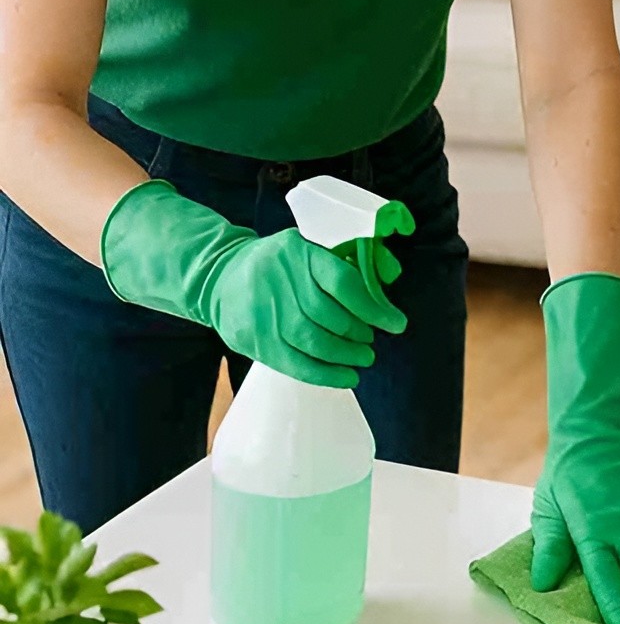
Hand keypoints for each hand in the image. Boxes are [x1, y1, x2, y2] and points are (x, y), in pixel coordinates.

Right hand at [101, 181, 406, 386]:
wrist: (220, 277)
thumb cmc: (279, 263)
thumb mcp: (306, 246)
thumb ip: (344, 259)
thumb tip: (390, 274)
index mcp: (300, 252)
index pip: (343, 283)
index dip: (373, 307)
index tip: (395, 323)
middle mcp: (281, 281)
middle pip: (330, 316)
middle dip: (359, 333)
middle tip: (371, 341)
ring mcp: (265, 312)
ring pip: (313, 342)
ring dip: (345, 356)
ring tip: (363, 358)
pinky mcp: (254, 340)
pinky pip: (294, 364)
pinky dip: (325, 375)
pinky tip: (345, 377)